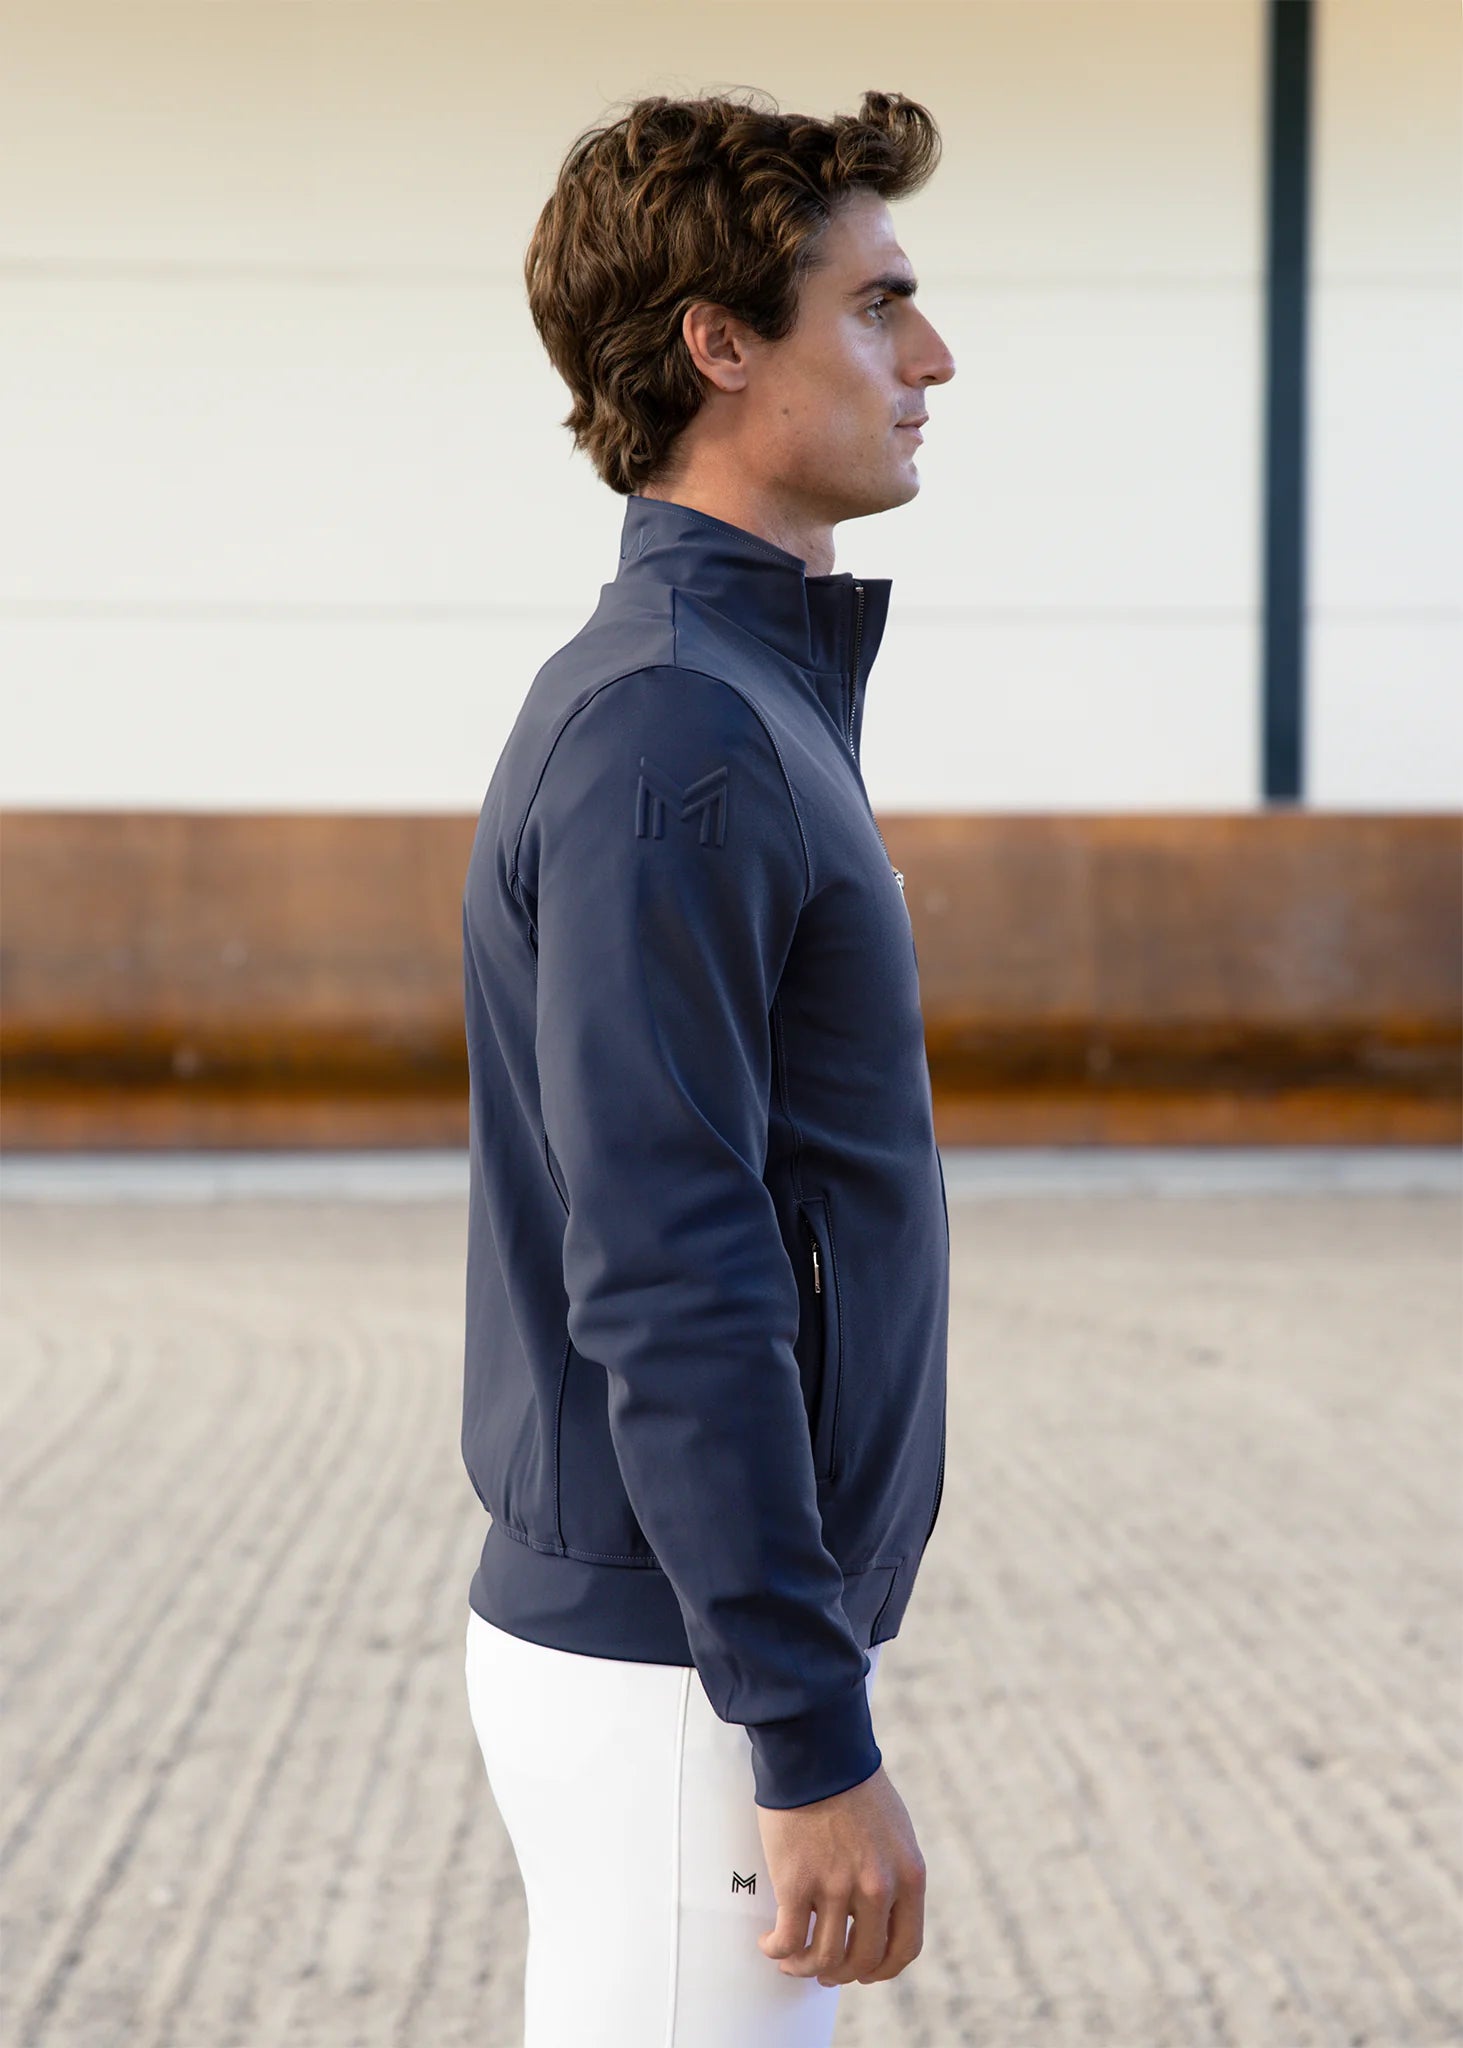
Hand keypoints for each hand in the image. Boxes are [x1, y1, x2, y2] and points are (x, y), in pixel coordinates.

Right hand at [755, 1763, 925, 1985]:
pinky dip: (777, 1951)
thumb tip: (878, 1911)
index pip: (904, 1948)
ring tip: (790, 1961)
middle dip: (841, 1973)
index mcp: (908, 1875)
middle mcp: (877, 1888)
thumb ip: (893, 1871)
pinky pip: (788, 1939)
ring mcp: (836, 1888)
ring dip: (804, 1967)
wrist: (817, 1748)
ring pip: (823, 1958)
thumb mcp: (895, 1830)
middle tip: (822, 1970)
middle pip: (862, 1960)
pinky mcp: (796, 1882)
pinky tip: (770, 1944)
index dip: (882, 1969)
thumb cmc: (853, 1782)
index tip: (863, 1971)